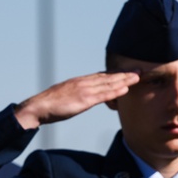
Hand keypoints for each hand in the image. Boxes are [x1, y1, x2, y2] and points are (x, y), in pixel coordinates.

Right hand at [12, 71, 140, 129]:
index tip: (126, 71)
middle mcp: (83, 82)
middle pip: (108, 77)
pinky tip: (125, 89)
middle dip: (124, 73)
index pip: (100, 76)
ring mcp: (84, 90)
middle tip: (139, 70)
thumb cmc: (49, 105)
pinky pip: (103, 95)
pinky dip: (115, 91)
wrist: (38, 107)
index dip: (115, 73)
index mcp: (78, 82)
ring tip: (138, 76)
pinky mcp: (84, 100)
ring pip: (108, 84)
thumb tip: (80, 98)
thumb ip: (75, 95)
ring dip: (124, 80)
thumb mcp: (64, 97)